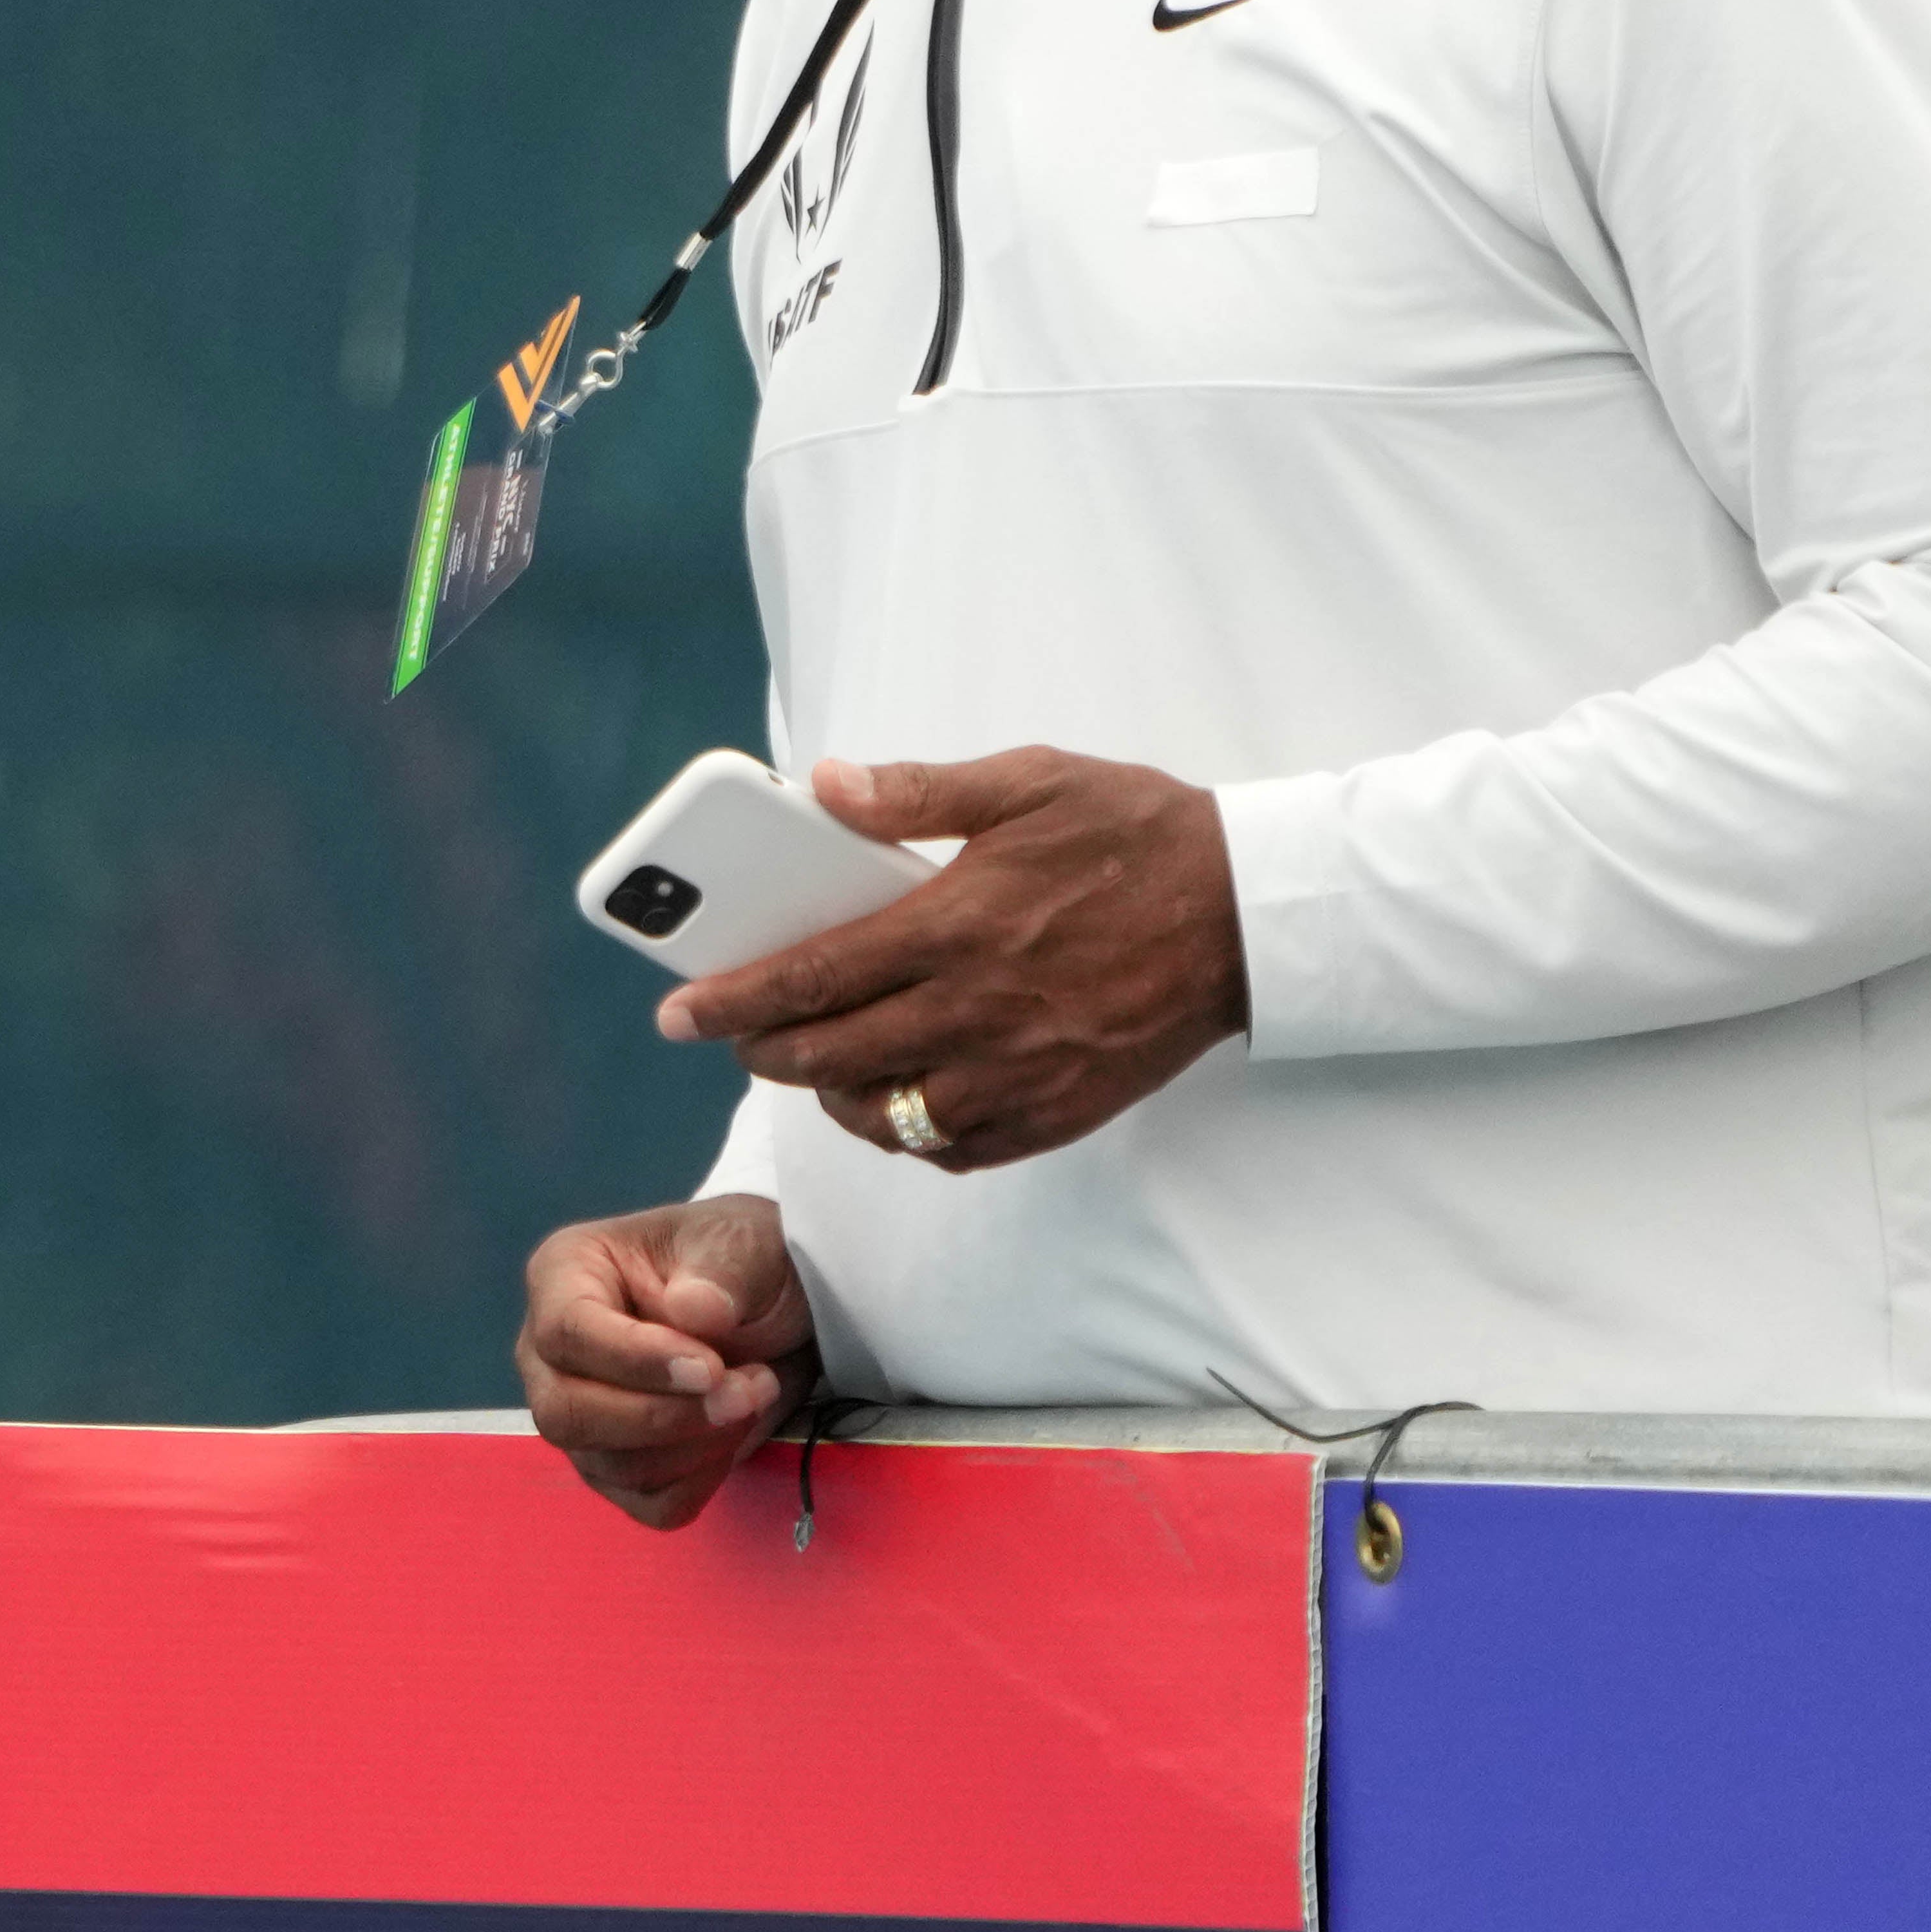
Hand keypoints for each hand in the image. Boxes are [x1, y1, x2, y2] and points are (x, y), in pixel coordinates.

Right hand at [515, 1195, 813, 1528]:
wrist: (772, 1310)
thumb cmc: (741, 1262)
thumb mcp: (745, 1243)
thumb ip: (722, 1270)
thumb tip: (693, 1311)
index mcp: (562, 1275)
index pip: (566, 1332)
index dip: (635, 1360)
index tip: (711, 1369)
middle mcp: (550, 1353)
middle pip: (566, 1414)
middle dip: (663, 1417)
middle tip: (746, 1392)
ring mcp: (578, 1416)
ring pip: (609, 1466)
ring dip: (698, 1444)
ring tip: (755, 1392)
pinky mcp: (616, 1469)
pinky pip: (649, 1504)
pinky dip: (702, 1479)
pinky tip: (733, 1432)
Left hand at [663, 747, 1246, 1170]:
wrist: (1250, 912)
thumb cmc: (1136, 836)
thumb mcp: (1028, 783)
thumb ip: (919, 791)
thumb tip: (824, 785)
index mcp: (958, 924)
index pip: (812, 978)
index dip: (732, 1003)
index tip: (679, 1013)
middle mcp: (980, 1010)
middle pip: (831, 1057)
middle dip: (763, 1055)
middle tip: (736, 1039)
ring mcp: (1021, 1072)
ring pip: (888, 1116)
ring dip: (834, 1097)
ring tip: (820, 1063)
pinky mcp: (1059, 1112)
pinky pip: (957, 1149)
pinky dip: (911, 1133)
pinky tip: (900, 1096)